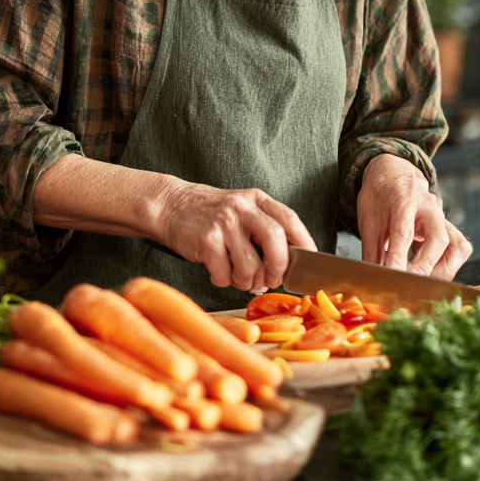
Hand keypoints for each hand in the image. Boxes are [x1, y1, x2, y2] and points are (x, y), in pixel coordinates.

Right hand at [157, 182, 316, 293]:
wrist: (171, 205)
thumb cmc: (212, 214)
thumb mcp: (243, 210)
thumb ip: (265, 229)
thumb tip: (288, 266)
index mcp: (257, 199)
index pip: (290, 220)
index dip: (304, 243)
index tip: (307, 261)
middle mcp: (242, 207)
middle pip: (275, 241)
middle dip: (278, 268)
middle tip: (272, 279)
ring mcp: (224, 223)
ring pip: (250, 265)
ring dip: (247, 281)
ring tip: (239, 276)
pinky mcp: (206, 240)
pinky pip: (225, 274)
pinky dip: (224, 280)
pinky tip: (219, 271)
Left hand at [357, 154, 470, 279]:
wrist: (394, 173)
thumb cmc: (380, 195)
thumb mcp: (368, 218)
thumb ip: (371, 249)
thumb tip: (372, 278)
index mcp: (403, 199)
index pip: (404, 232)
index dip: (398, 257)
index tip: (392, 276)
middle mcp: (429, 207)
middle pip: (438, 239)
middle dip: (425, 266)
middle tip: (408, 283)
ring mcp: (443, 217)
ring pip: (456, 246)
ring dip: (441, 270)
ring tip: (420, 281)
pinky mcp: (450, 227)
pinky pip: (460, 248)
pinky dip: (449, 266)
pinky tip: (431, 273)